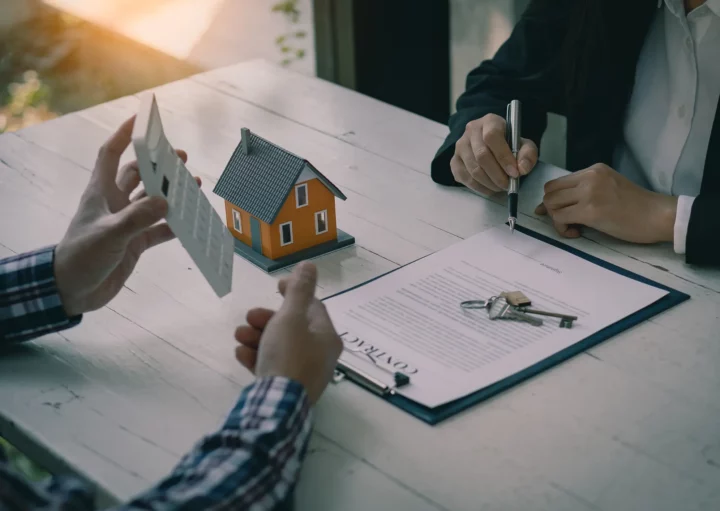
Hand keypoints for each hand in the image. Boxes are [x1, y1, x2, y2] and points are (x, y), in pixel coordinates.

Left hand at [54, 116, 199, 316]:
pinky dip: (174, 225)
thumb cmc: (82, 257)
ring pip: (152, 201)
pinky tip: (190, 222)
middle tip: (182, 158)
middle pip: (139, 174)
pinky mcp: (135, 243)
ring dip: (171, 193)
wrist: (72, 291)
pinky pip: (159, 230)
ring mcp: (126, 223)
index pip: (112, 154)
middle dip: (159, 164)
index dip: (125, 134)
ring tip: (193, 186)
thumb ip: (137, 218)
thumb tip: (166, 202)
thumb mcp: (109, 235)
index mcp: (101, 192)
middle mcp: (115, 203)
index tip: (142, 120)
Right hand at [234, 262, 341, 404]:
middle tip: (249, 317)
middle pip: (293, 328)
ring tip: (239, 336)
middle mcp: (320, 356)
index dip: (294, 293)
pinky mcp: (287, 390)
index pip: (313, 307)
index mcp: (327, 337)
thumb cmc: (288, 355)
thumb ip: (298, 290)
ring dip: (257, 337)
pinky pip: (272, 366)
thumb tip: (310, 264)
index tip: (276, 285)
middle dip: (267, 319)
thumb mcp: (291, 317)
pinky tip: (241, 354)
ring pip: (280, 347)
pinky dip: (257, 358)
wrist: (276, 405)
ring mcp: (304, 375)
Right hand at [451, 113, 537, 194]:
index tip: (514, 173)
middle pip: (481, 155)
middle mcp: (471, 131)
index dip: (503, 157)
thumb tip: (522, 169)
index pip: (492, 136)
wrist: (491, 145)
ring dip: (489, 183)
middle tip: (508, 185)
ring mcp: (460, 146)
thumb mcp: (523, 145)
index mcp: (490, 121)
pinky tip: (490, 188)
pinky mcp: (454, 161)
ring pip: (473, 169)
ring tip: (500, 187)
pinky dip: (479, 188)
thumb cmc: (509, 144)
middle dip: (497, 175)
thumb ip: (527, 155)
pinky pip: (464, 178)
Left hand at [536, 163, 677, 242]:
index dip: (554, 200)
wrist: (658, 216)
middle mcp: (589, 177)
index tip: (562, 212)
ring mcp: (589, 193)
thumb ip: (584, 192)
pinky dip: (562, 228)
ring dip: (556, 219)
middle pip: (549, 192)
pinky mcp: (590, 211)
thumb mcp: (608, 188)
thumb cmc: (637, 207)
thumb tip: (550, 205)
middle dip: (552, 209)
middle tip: (567, 221)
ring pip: (551, 204)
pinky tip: (577, 233)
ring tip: (573, 228)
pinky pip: (560, 218)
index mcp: (594, 170)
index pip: (557, 182)